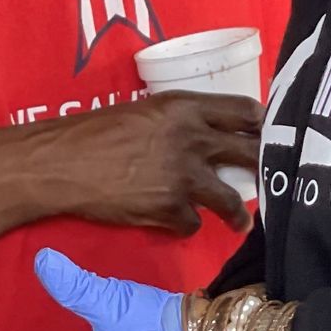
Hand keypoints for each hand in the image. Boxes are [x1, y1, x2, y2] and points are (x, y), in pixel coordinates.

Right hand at [36, 94, 259, 234]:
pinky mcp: (170, 208)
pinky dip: (187, 224)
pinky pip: (195, 222)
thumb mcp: (145, 111)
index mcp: (186, 107)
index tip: (267, 137)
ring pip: (231, 200)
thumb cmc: (95, 133)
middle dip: (264, 169)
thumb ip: (181, 120)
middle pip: (251, 153)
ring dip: (238, 215)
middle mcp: (192, 138)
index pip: (246, 111)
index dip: (262, 126)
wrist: (61, 163)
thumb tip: (210, 136)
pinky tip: (174, 220)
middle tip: (270, 179)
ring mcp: (183, 176)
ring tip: (240, 223)